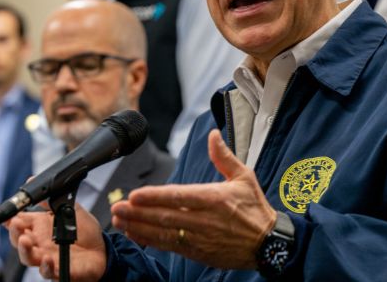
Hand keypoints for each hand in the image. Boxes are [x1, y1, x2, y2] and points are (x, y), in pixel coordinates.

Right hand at [6, 203, 105, 280]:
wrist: (101, 249)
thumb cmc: (84, 231)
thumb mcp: (70, 209)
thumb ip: (52, 199)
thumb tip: (34, 180)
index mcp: (40, 227)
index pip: (19, 223)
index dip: (9, 219)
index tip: (6, 215)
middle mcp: (40, 243)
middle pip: (19, 240)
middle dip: (14, 233)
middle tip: (16, 225)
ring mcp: (47, 257)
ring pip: (28, 257)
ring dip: (24, 250)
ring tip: (25, 241)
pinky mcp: (59, 270)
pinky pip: (48, 272)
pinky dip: (46, 267)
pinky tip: (48, 260)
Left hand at [111, 129, 275, 268]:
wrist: (270, 245)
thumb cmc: (255, 208)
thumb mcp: (244, 177)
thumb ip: (224, 156)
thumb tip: (213, 134)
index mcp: (215, 198)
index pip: (179, 197)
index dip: (155, 197)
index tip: (135, 195)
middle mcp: (205, 220)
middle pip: (166, 217)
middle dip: (138, 213)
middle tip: (116, 208)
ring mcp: (200, 239)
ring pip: (164, 234)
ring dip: (139, 228)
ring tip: (118, 221)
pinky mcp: (198, 252)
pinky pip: (170, 247)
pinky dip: (150, 241)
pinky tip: (134, 234)